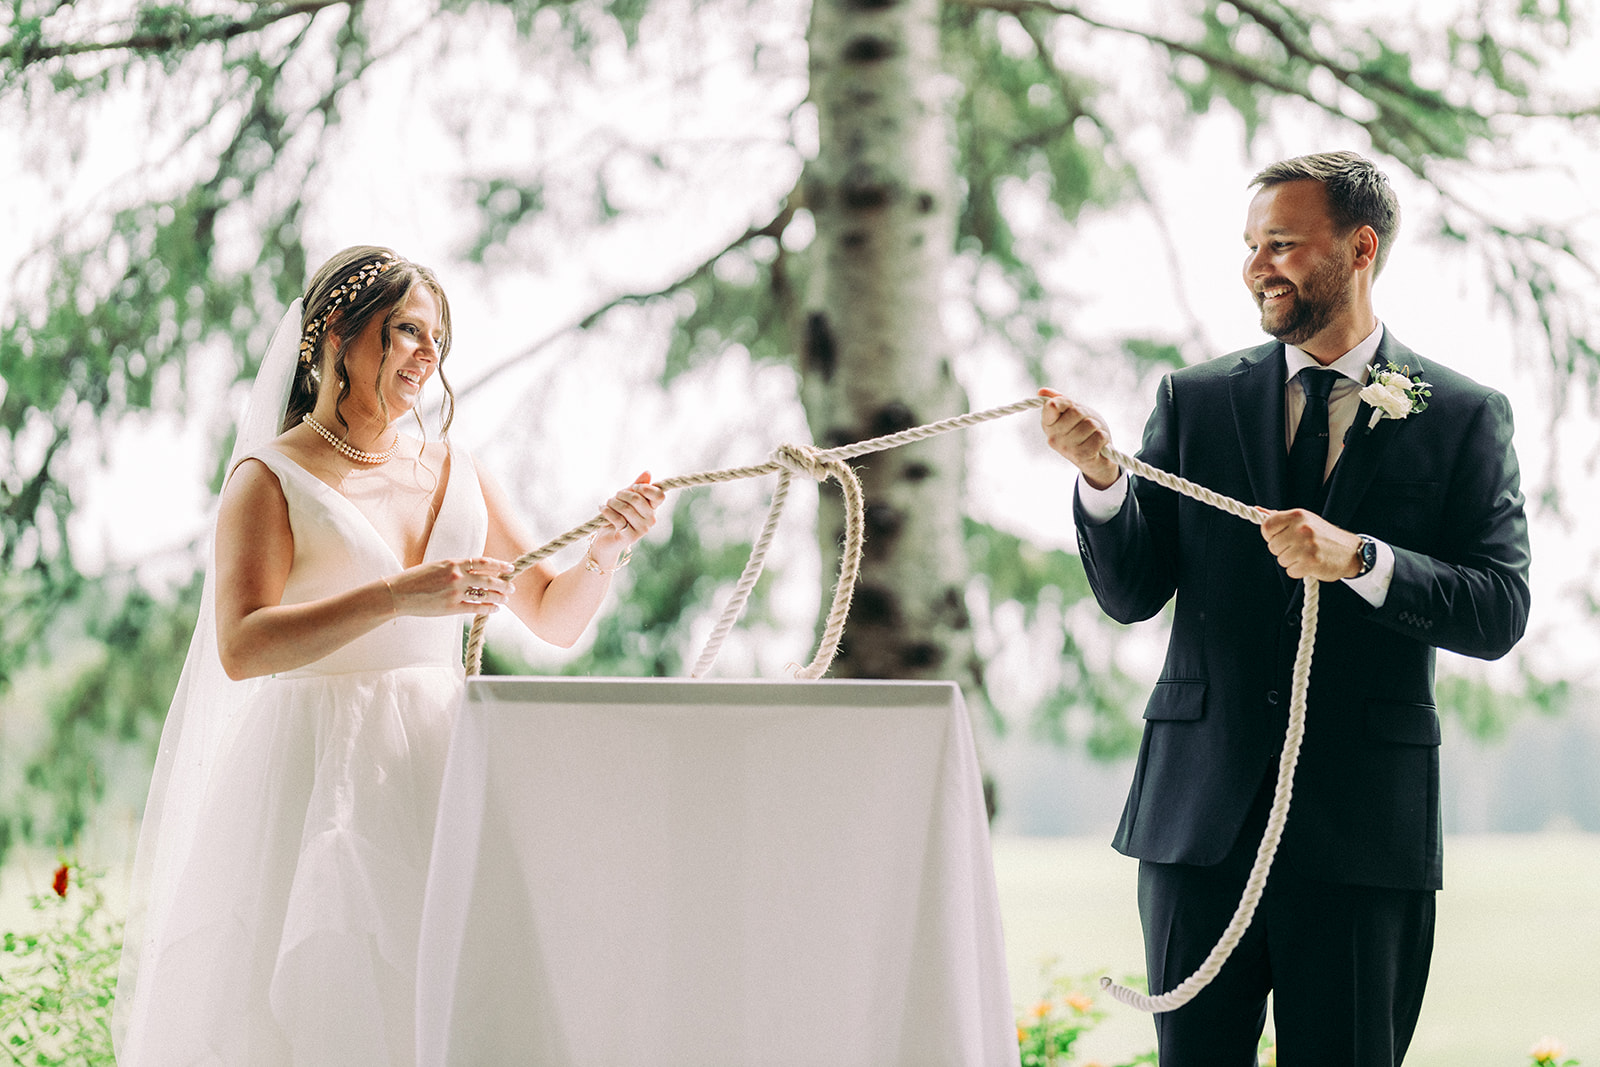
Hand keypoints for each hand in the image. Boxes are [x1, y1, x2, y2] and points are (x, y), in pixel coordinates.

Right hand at [384, 557, 515, 616]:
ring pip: (485, 594)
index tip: (510, 567)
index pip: (483, 562)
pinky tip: (495, 609)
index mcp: (453, 563)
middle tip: (512, 587)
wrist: (398, 594)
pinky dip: (488, 608)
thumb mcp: (436, 566)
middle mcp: (457, 576)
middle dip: (503, 584)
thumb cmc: (415, 579)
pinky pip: (476, 608)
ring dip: (499, 597)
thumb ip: (455, 568)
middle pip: (488, 579)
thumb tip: (473, 571)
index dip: (499, 565)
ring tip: (506, 599)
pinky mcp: (451, 607)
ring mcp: (455, 592)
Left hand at [589, 471, 664, 565]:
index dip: (646, 488)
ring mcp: (642, 530)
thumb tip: (648, 472)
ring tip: (607, 503)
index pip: (659, 496)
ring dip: (612, 503)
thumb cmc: (617, 516)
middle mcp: (651, 520)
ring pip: (626, 508)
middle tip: (614, 497)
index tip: (634, 487)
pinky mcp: (630, 537)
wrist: (606, 541)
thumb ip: (637, 486)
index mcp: (652, 509)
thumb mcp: (626, 498)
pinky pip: (618, 519)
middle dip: (622, 494)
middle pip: (638, 499)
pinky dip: (607, 511)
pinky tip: (602, 509)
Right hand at [1039, 388, 1120, 489]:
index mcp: (1048, 425)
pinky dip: (1103, 438)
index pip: (1053, 405)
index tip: (1073, 409)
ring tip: (1092, 436)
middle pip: (1076, 412)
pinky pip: (1099, 436)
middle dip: (1087, 416)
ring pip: (1090, 424)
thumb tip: (1041, 390)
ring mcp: (1066, 449)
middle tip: (1086, 427)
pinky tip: (1098, 445)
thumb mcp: (1073, 413)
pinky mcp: (1081, 456)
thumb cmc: (1084, 432)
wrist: (1097, 458)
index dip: (1068, 403)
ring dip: (1097, 428)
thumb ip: (1059, 400)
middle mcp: (1053, 438)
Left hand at [1259, 509, 1362, 580]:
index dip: (1269, 535)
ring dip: (1291, 561)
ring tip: (1306, 555)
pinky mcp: (1312, 562)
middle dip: (1282, 550)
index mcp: (1298, 515)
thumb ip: (1280, 517)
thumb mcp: (1304, 520)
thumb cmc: (1322, 535)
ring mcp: (1307, 546)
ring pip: (1281, 560)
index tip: (1279, 537)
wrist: (1350, 551)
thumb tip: (1258, 511)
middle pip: (1272, 546)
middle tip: (1299, 547)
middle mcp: (1302, 529)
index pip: (1267, 526)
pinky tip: (1310, 564)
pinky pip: (1291, 571)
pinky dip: (1299, 571)